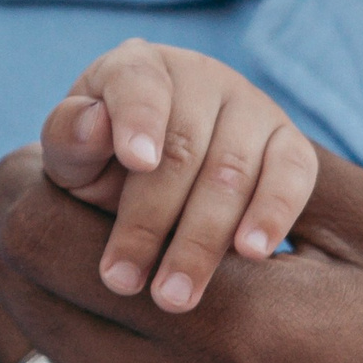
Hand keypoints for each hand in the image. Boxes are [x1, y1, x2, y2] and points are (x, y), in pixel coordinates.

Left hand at [0, 143, 362, 362]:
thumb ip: (280, 162)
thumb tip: (166, 115)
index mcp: (231, 323)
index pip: (44, 228)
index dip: (34, 179)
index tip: (60, 167)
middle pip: (13, 283)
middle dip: (29, 230)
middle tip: (67, 217)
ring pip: (11, 357)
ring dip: (35, 311)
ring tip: (89, 294)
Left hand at [39, 39, 319, 313]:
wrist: (150, 177)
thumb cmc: (101, 164)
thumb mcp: (72, 155)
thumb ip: (70, 137)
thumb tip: (93, 124)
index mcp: (138, 67)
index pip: (139, 83)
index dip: (138, 119)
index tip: (137, 162)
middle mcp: (201, 77)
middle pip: (183, 147)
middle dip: (151, 220)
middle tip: (124, 281)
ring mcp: (252, 107)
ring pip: (233, 171)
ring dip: (202, 239)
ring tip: (174, 295)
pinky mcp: (289, 145)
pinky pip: (292, 174)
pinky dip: (273, 213)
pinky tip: (252, 254)